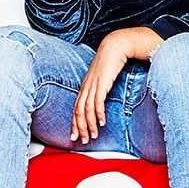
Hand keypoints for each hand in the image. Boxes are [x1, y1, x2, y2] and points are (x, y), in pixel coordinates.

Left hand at [71, 27, 161, 142]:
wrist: (115, 46)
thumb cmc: (109, 62)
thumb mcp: (102, 78)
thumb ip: (99, 89)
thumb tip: (100, 101)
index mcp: (85, 86)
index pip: (75, 108)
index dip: (74, 123)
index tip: (74, 135)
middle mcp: (86, 87)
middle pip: (78, 111)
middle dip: (79, 128)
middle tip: (81, 141)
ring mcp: (93, 85)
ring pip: (87, 109)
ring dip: (89, 125)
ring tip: (93, 136)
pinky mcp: (101, 83)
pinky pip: (98, 101)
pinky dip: (98, 114)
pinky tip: (101, 123)